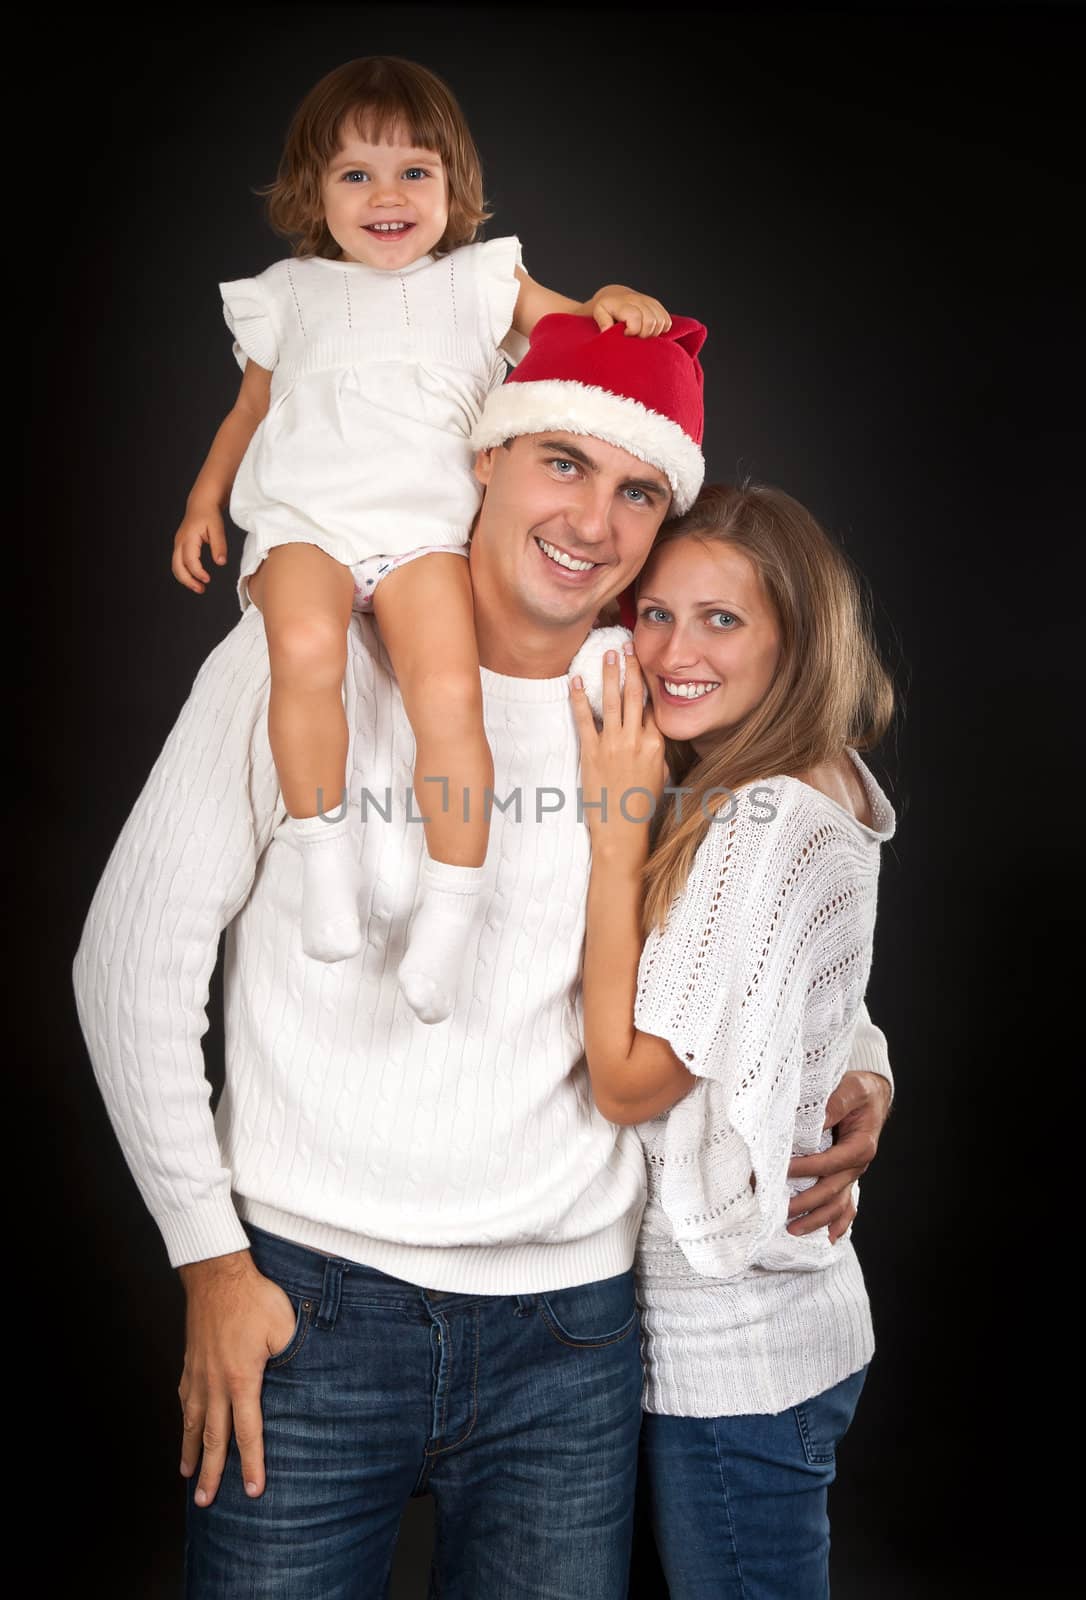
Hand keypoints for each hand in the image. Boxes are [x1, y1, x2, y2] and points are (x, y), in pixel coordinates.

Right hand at [172, 503, 227, 592]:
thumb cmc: (209, 514)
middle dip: (187, 580)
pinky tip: (196, 578)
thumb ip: (219, 545)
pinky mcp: (180, 546)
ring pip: (176, 566)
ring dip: (185, 579)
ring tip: (199, 587)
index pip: (189, 560)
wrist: (201, 503)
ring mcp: (178, 544)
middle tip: (200, 589)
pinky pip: (179, 562)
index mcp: (188, 537)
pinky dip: (185, 572)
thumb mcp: (218, 528)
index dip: (197, 572)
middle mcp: (180, 542)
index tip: (207, 579)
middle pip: (177, 566)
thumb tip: (221, 562)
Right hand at [178, 1250, 296, 1506]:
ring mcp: (199, 1374)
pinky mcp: (190, 1362)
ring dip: (191, 1451)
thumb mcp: (284, 1328)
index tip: (252, 1491)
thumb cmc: (255, 1299)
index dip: (252, 1464)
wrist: (218, 1275)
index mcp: (242, 1380)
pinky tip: (185, 1428)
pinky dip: (184, 1420)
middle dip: (211, 1473)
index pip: (248, 1432)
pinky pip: (185, 1399)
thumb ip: (288, 1358)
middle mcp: (215, 1384)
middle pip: (214, 1437)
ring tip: (188, 1476)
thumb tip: (296, 1377)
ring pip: (193, 1422)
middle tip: (206, 1502)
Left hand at [571, 642, 667, 858]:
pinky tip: (574, 680)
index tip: (644, 663)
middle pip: (634, 696)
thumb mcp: (659, 775)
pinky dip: (578, 699)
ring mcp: (613, 745)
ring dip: (609, 675)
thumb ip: (656, 751)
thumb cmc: (641, 806)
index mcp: (656, 744)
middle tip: (627, 646)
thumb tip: (651, 735)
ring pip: (611, 701)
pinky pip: (584, 720)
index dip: (647, 683)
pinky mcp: (591, 752)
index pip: (651, 706)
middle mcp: (636, 739)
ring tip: (609, 654)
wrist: (622, 829)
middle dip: (631, 668)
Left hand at [587, 285, 671, 337]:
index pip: (636, 318)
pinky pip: (666, 320)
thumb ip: (603, 321)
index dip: (633, 331)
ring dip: (653, 332)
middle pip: (651, 321)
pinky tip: (650, 330)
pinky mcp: (656, 304)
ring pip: (661, 321)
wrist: (614, 295)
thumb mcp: (599, 312)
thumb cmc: (606, 308)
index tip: (625, 334)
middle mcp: (638, 300)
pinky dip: (661, 328)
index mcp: (624, 303)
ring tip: (641, 333)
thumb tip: (607, 331)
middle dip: (644, 334)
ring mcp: (649, 301)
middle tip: (634, 336)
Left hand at [786, 1070, 891, 1242]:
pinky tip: (828, 1238)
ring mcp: (853, 1174)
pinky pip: (846, 1205)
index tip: (781, 1171)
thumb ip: (835, 1103)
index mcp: (860, 1146)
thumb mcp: (851, 1088)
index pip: (829, 1163)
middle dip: (806, 1203)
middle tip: (781, 1211)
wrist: (872, 1095)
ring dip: (816, 1220)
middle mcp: (857, 1165)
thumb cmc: (860, 1091)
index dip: (805, 1169)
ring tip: (794, 1230)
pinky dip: (838, 1223)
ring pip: (837, 1204)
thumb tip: (817, 1120)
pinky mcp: (847, 1176)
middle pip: (831, 1191)